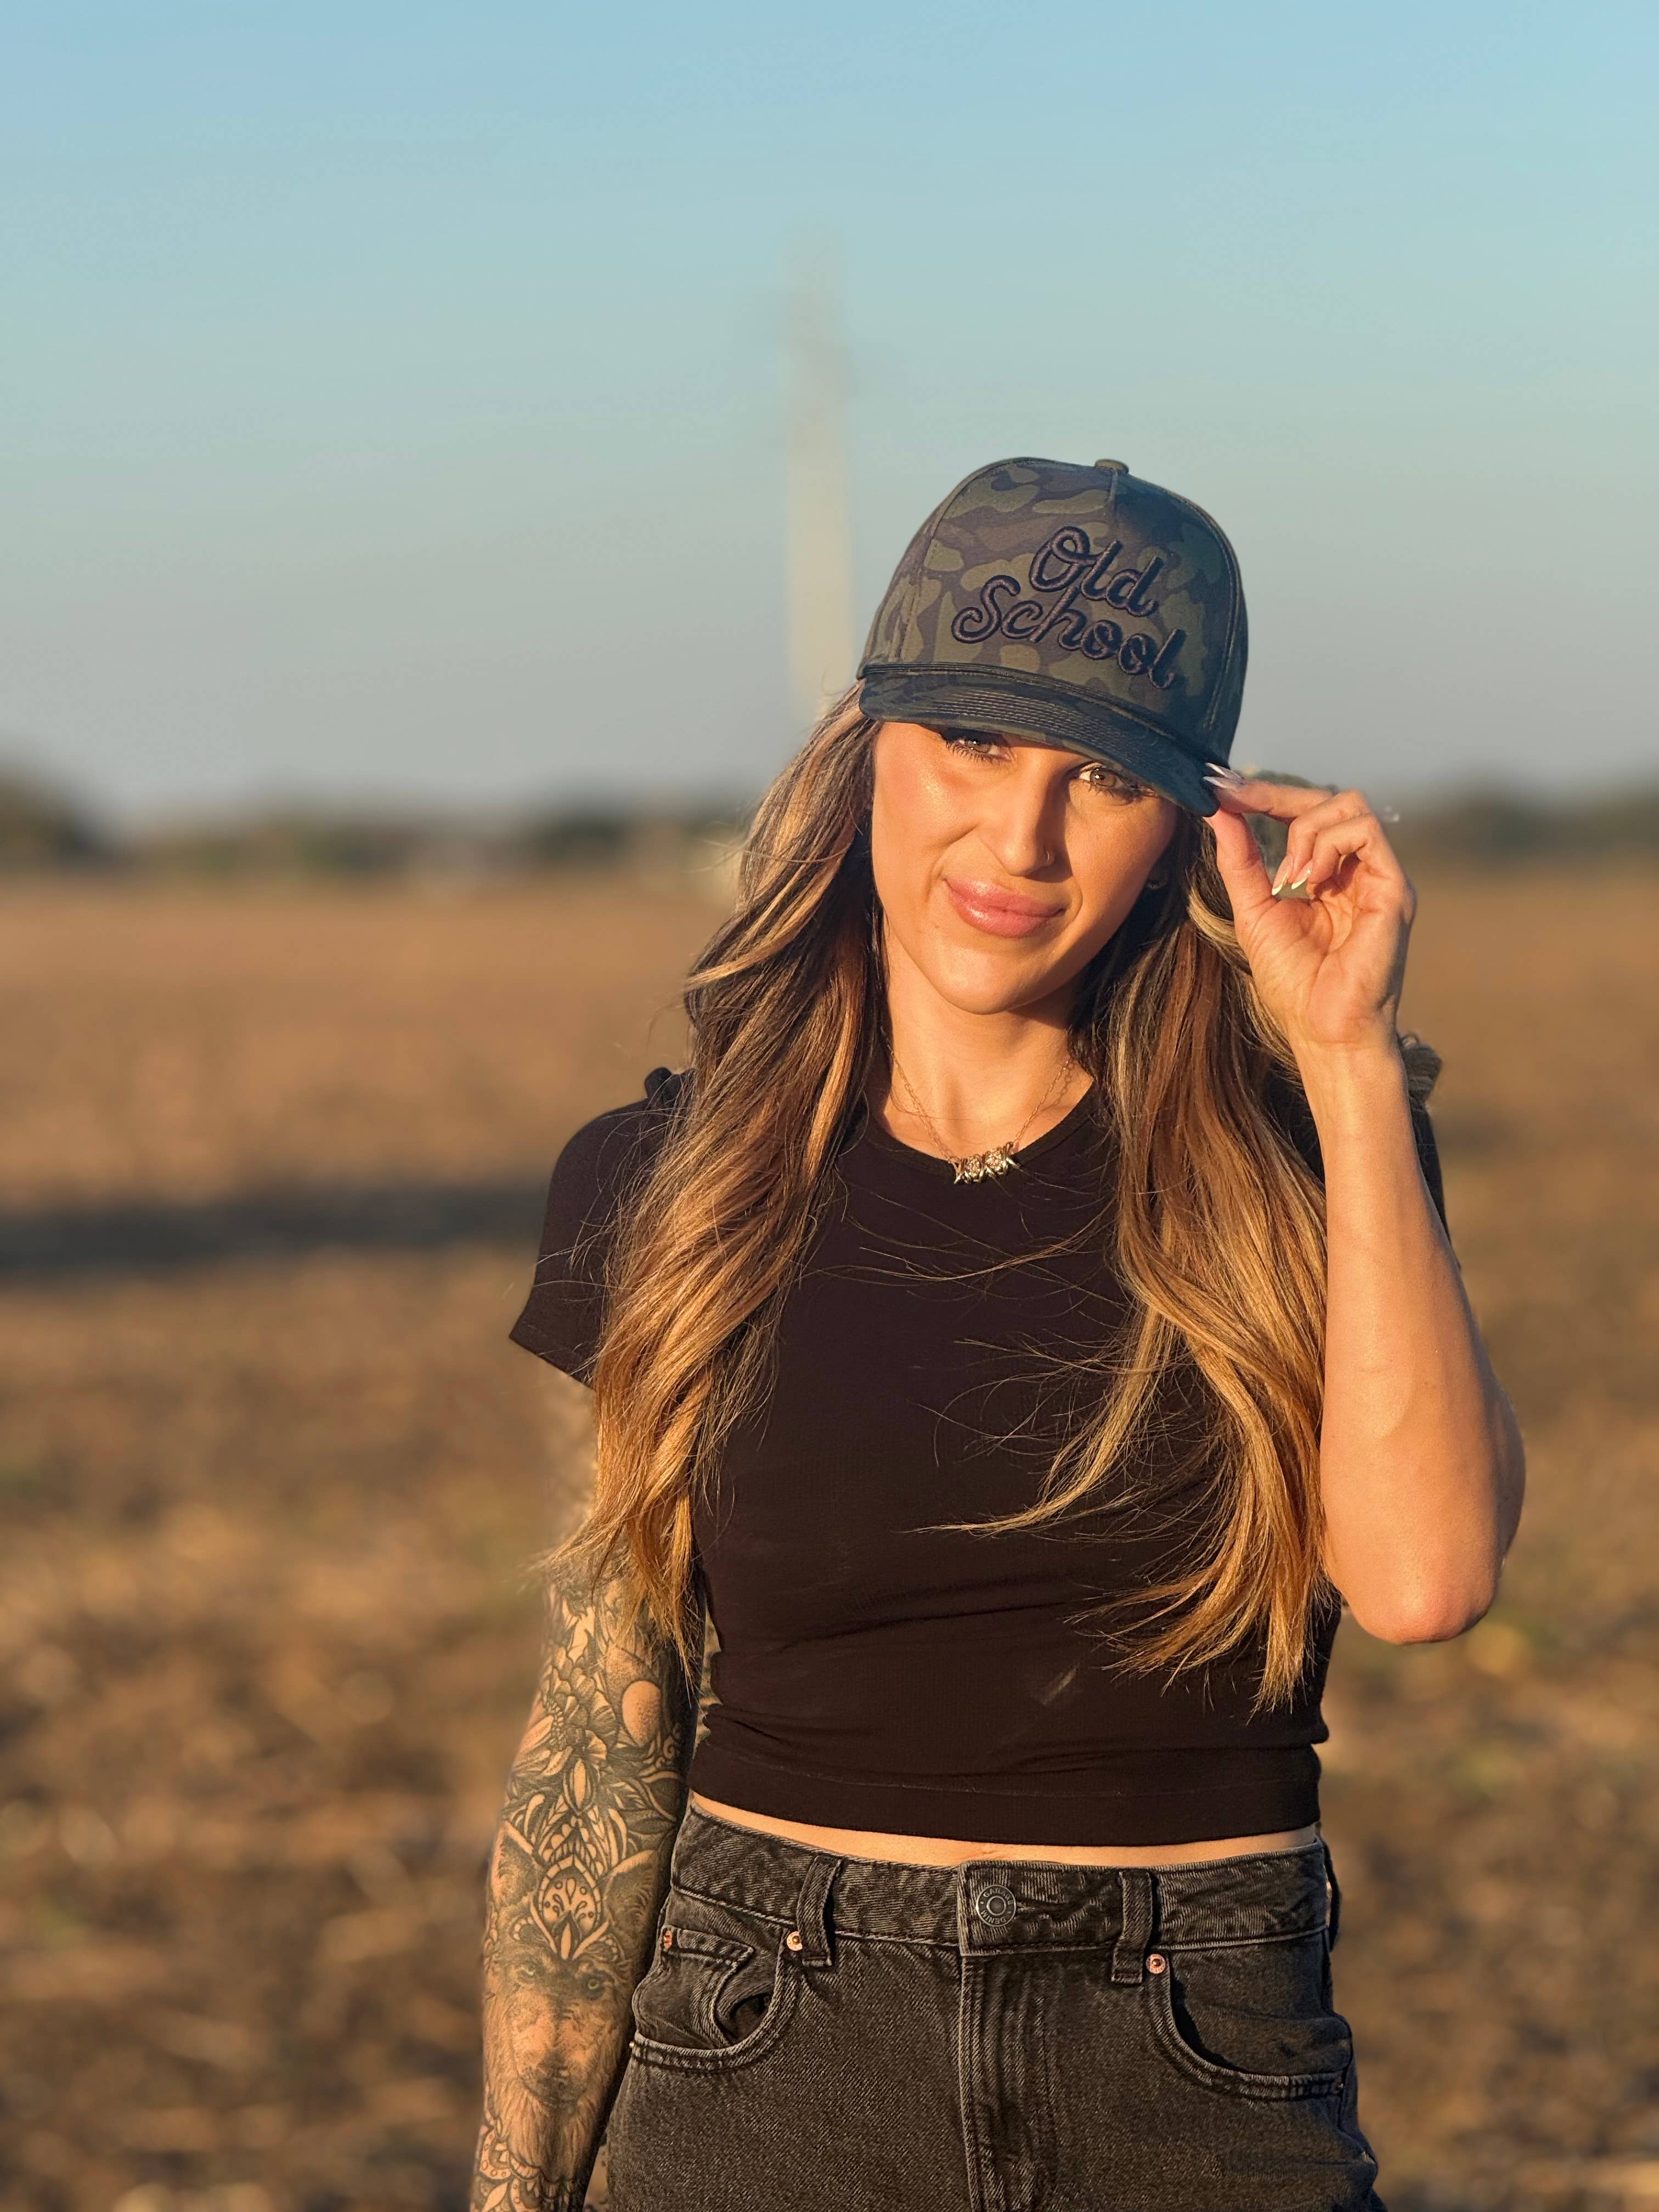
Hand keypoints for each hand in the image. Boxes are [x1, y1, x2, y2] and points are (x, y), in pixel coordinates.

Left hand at [1202, 776, 1415, 1065]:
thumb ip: (1240, 859)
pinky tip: (1310, 880)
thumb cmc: (1293, 981)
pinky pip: (1366, 832)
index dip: (1265, 795)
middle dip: (1277, 797)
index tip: (1222, 787)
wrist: (1322, 1028)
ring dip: (1305, 831)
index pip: (1303, 814)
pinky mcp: (1394, 887)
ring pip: (1350, 805)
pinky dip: (1329, 844)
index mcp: (1326, 875)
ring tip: (1290, 878)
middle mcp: (1356, 870)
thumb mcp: (1253, 910)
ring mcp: (1377, 876)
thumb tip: (1218, 809)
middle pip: (1329, 799)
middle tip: (1238, 805)